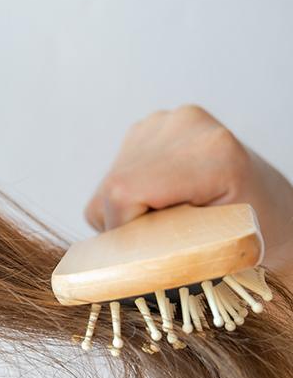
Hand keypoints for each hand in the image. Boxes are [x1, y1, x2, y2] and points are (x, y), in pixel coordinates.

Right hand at [84, 104, 292, 281]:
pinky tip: (160, 200)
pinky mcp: (150, 126)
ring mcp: (165, 121)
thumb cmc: (255, 231)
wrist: (269, 205)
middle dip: (123, 225)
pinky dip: (127, 198)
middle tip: (161, 241)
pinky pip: (113, 173)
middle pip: (112, 188)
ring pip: (108, 183)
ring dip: (124, 212)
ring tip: (167, 219)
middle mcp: (183, 124)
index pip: (124, 192)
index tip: (144, 252)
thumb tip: (112, 257)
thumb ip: (163, 245)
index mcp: (210, 152)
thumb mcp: (218, 246)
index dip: (122, 229)